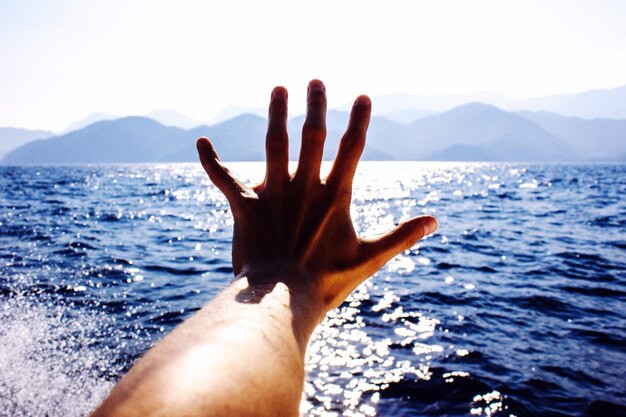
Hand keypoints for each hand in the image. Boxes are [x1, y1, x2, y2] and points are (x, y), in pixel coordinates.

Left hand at [197, 80, 436, 310]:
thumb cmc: (326, 281)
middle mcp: (304, 187)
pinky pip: (224, 179)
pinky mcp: (245, 207)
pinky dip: (212, 161)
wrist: (280, 300)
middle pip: (312, 137)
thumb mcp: (369, 259)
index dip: (359, 121)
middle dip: (316, 106)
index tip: (363, 96)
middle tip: (315, 81)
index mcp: (334, 196)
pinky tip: (200, 141)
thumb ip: (401, 236)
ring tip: (279, 89)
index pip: (352, 150)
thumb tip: (434, 221)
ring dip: (277, 115)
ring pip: (274, 145)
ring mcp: (273, 195)